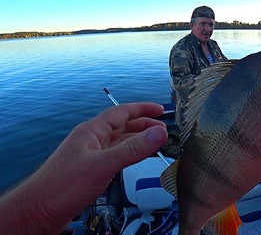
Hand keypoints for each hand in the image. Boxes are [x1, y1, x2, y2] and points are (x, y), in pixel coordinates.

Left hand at [1, 102, 167, 233]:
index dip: (142, 109)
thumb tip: (158, 133)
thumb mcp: (103, 165)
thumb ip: (132, 149)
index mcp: (91, 131)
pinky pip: (115, 155)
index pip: (121, 112)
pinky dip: (129, 154)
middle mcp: (91, 140)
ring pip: (119, 141)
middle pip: (122, 126)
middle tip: (162, 130)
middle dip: (143, 125)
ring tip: (155, 142)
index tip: (159, 109)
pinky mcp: (90, 169)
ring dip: (137, 140)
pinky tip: (135, 158)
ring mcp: (90, 155)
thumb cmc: (62, 187)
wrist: (39, 211)